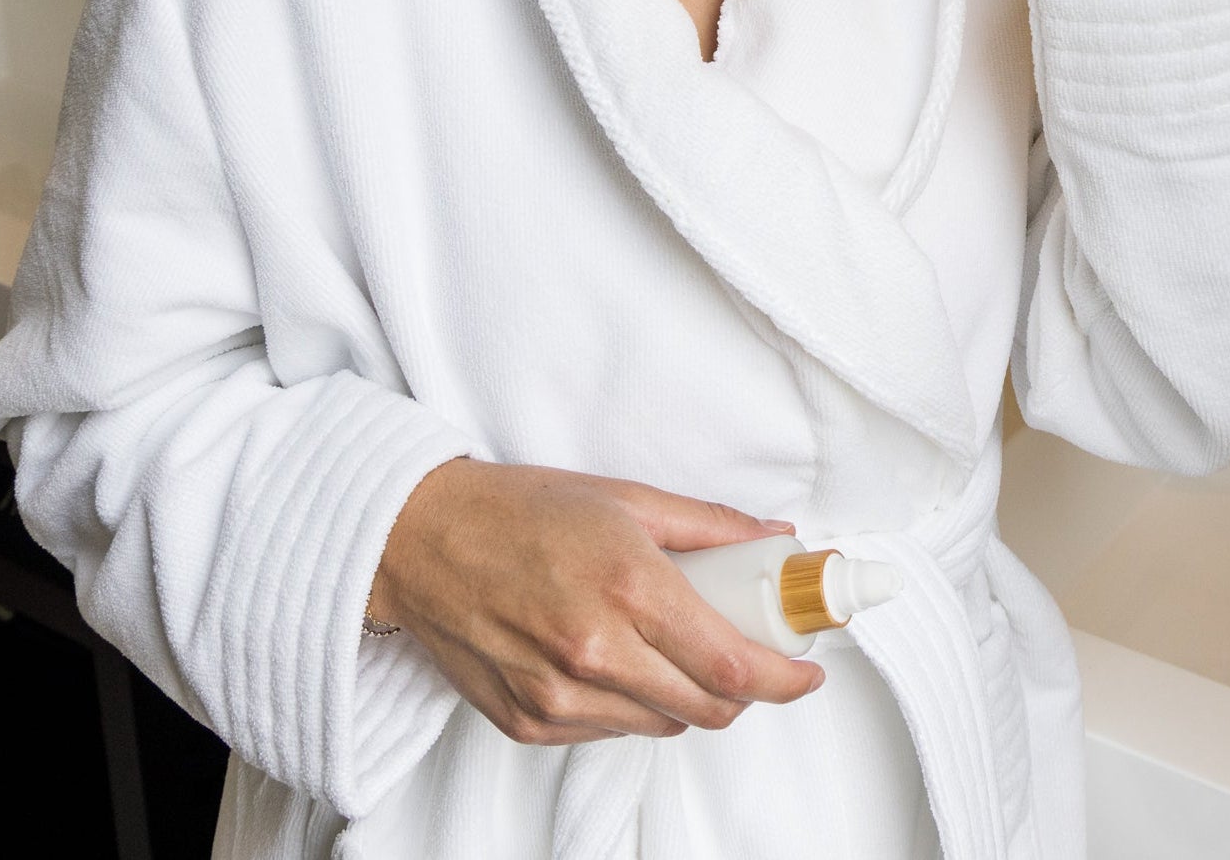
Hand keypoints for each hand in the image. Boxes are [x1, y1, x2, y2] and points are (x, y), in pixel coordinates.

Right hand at [367, 459, 822, 742]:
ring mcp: (559, 698)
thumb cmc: (520, 509)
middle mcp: (596, 654)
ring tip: (669, 642)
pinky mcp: (529, 724)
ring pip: (662, 724)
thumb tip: (776, 536)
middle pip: (708, 708)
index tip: (807, 669)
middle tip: (747, 651)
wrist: (422, 539)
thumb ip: (710, 526)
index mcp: (629, 589)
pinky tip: (615, 657)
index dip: (784, 678)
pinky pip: (609, 731)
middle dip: (744, 689)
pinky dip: (631, 703)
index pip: (733, 665)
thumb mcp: (626, 498)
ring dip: (686, 694)